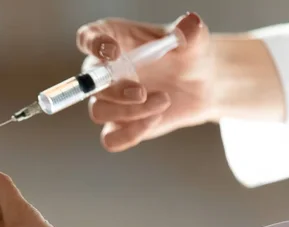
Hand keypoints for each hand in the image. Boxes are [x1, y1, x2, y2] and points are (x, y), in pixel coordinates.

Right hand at [77, 12, 211, 151]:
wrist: (200, 85)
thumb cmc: (188, 56)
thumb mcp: (193, 41)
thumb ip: (189, 32)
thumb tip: (190, 24)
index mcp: (113, 40)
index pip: (88, 38)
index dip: (92, 45)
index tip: (112, 52)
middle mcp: (104, 72)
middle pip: (90, 84)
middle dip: (115, 91)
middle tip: (143, 93)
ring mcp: (108, 101)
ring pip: (98, 112)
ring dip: (130, 112)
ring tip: (163, 101)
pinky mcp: (118, 126)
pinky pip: (110, 139)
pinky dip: (130, 134)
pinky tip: (154, 121)